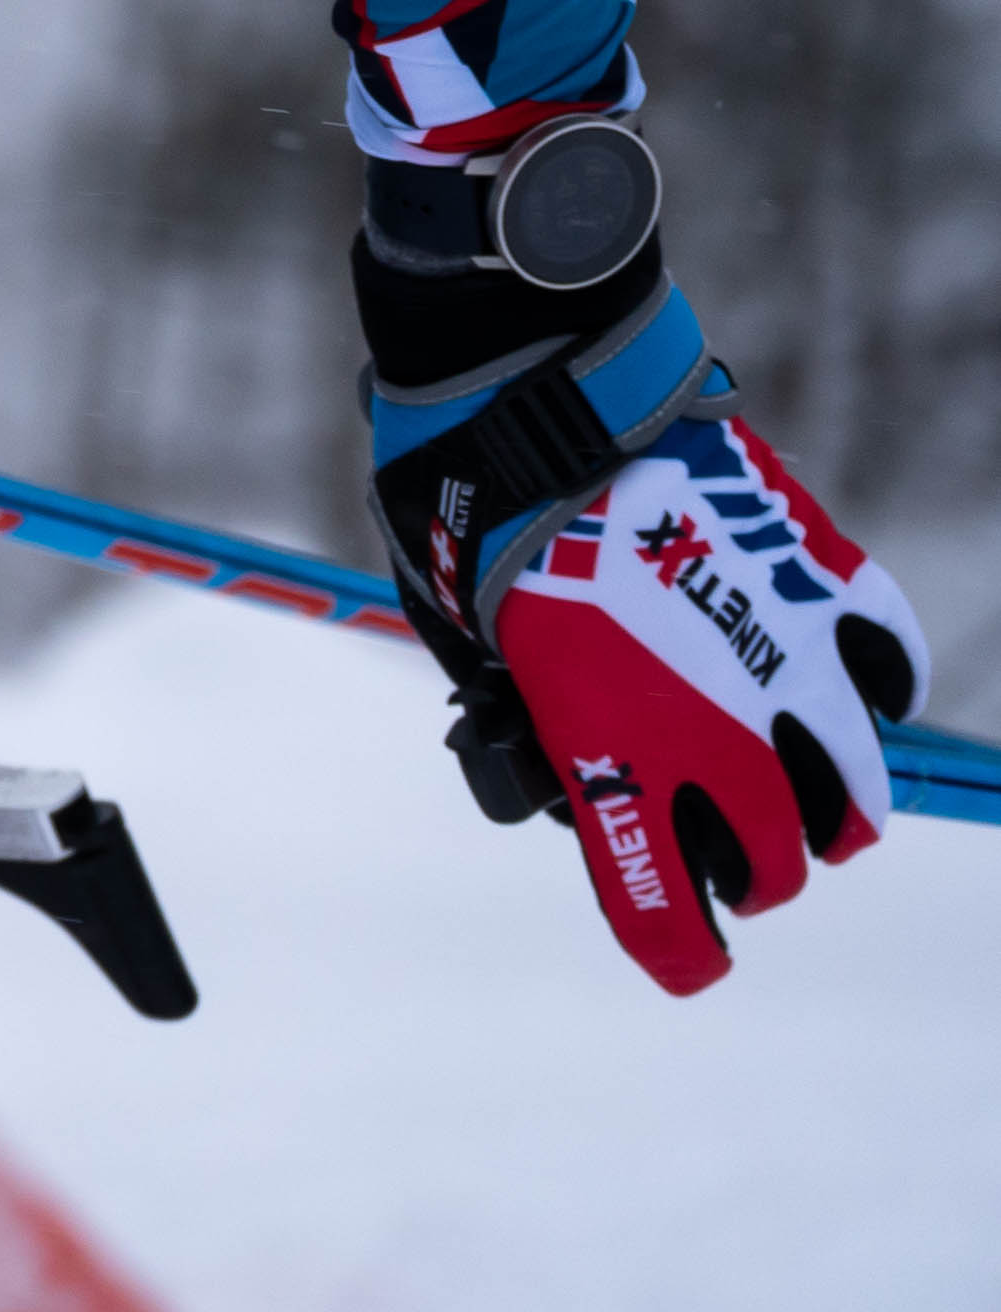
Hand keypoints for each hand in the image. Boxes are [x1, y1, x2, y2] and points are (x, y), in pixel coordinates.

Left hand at [490, 405, 929, 993]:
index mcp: (620, 759)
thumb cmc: (478, 518)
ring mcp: (793, 665)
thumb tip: (568, 756)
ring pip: (854, 801)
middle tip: (725, 847)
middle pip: (776, 868)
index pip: (665, 912)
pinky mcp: (832, 589)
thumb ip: (539, 720)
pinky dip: (866, 693)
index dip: (676, 951)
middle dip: (750, 872)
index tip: (685, 958)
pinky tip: (832, 684)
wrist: (539, 402)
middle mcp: (724, 735)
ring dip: (824, 808)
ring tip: (793, 785)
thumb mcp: (472, 646)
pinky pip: (887, 677)